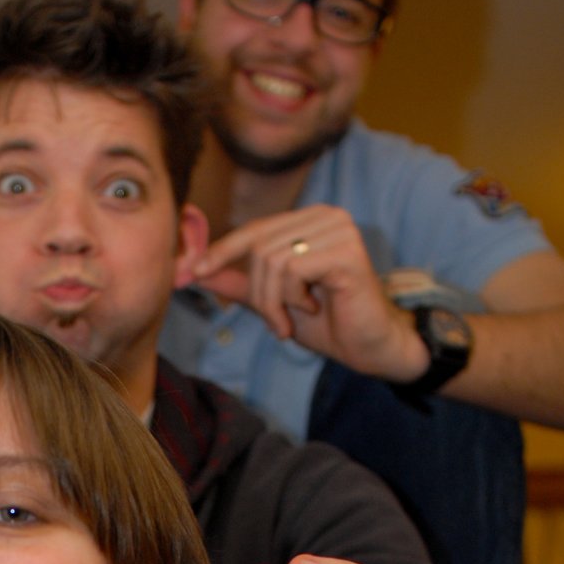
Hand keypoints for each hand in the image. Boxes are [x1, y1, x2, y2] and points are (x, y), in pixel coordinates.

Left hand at [191, 206, 426, 381]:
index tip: (193, 272)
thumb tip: (194, 270)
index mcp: (308, 221)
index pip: (254, 230)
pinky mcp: (346, 251)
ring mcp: (338, 229)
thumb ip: (238, 283)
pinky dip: (292, 298)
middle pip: (259, 246)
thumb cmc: (327, 323)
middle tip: (276, 321)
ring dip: (274, 300)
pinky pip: (293, 269)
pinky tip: (312, 309)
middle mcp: (325, 216)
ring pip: (272, 259)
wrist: (370, 347)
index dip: (221, 251)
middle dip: (258, 292)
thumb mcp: (272, 300)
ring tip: (292, 319)